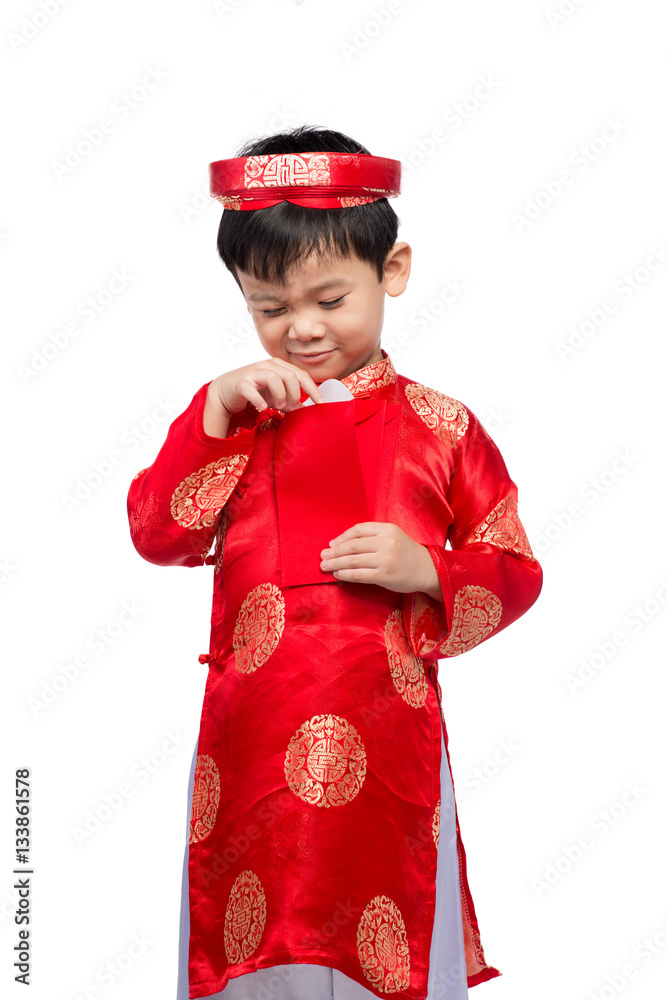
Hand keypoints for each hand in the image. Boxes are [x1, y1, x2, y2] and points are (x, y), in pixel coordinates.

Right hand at [211, 357, 324, 416]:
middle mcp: (267, 365)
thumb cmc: (255, 392)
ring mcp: (253, 372)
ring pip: (273, 377)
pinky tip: (263, 408)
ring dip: (280, 394)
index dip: (312, 389)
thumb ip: (291, 402)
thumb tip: (308, 411)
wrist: (226, 392)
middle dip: (295, 394)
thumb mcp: (276, 398)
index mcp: (279, 366)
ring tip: (278, 406)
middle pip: (289, 375)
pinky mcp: (240, 382)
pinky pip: (251, 389)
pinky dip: (259, 400)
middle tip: (292, 407)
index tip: (320, 403)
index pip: (301, 374)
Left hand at [320, 522, 443, 599]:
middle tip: (322, 557)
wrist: (428, 570)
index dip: (342, 538)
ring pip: (353, 560)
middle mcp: (386, 542)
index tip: (331, 544)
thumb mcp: (394, 537)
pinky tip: (338, 574)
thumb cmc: (407, 554)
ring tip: (325, 567)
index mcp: (387, 529)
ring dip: (336, 563)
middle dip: (334, 552)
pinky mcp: (384, 575)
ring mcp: (385, 559)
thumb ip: (373, 537)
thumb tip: (342, 544)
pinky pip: (359, 575)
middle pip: (352, 546)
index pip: (358, 530)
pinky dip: (345, 574)